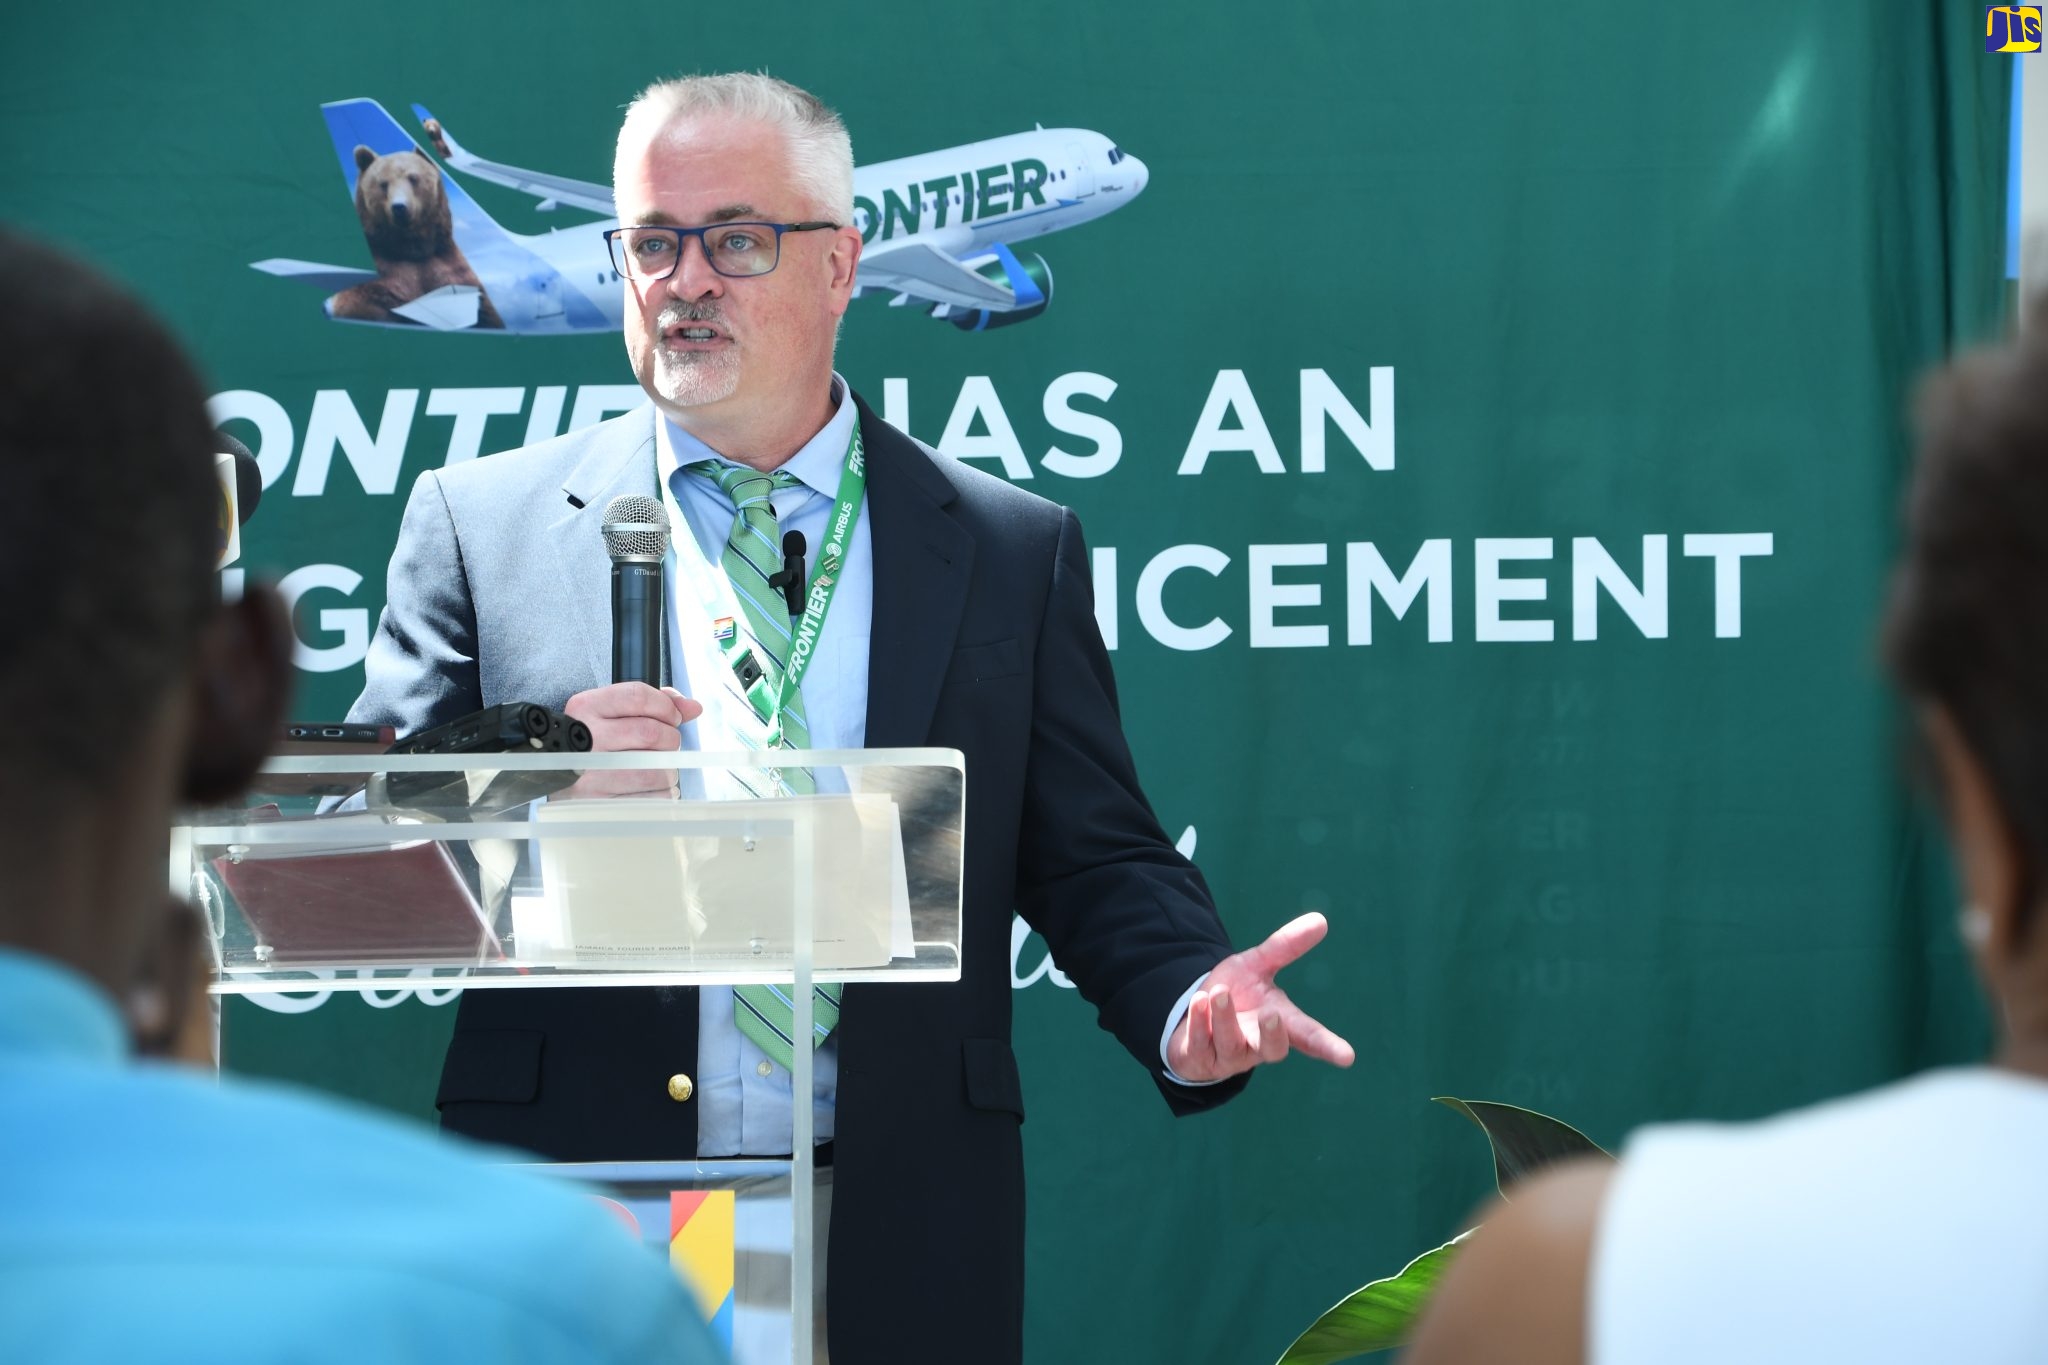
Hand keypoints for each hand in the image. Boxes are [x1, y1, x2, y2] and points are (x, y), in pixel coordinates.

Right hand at [561, 682, 702, 796]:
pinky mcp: (597, 804)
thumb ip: (654, 703)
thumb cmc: (593, 741)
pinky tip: (649, 788)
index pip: (638, 696)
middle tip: (667, 745)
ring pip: (655, 769)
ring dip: (667, 769)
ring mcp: (589, 774)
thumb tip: (693, 707)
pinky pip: (651, 799)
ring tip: (655, 768)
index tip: (672, 717)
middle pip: (650, 732)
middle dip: (670, 739)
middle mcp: (584, 739)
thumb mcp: (611, 713)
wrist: (553, 776)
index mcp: (586, 708)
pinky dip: (661, 794)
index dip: (666, 706)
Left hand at [1165, 912, 1354, 1083]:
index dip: (1327, 1046)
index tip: (1347, 1056)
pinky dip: (1199, 1022)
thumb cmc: (1237, 993)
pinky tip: (1199, 1000)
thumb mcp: (1257, 965)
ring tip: (1219, 992)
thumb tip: (1320, 920)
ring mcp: (1229, 1054)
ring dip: (1225, 1019)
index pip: (1308, 1037)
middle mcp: (1257, 1044)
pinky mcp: (1200, 1057)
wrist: (1196, 1013)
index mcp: (1279, 1023)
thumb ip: (1285, 946)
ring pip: (1231, 1043)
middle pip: (1273, 1050)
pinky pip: (1199, 1044)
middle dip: (1272, 1035)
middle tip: (1272, 1015)